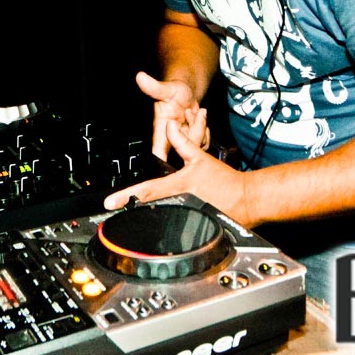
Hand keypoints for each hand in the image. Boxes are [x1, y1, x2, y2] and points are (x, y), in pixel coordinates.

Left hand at [104, 109, 250, 224]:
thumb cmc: (224, 180)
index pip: (146, 191)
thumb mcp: (200, 158)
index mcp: (178, 186)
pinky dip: (164, 227)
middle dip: (131, 211)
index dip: (126, 197)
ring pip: (160, 220)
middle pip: (148, 209)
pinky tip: (156, 228)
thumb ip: (183, 142)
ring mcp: (185, 217)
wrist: (245, 198)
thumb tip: (171, 126)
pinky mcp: (193, 227)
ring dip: (146, 220)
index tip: (109, 203)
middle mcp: (179, 203)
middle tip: (114, 212)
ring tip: (131, 220)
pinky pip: (174, 227)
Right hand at [135, 71, 207, 159]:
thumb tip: (140, 77)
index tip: (170, 164)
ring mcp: (183, 141)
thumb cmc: (173, 89)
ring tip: (193, 113)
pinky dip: (205, 132)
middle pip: (184, 150)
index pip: (158, 152)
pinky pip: (204, 143)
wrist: (186, 91)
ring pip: (196, 146)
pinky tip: (199, 120)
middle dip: (193, 133)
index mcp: (161, 130)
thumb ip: (154, 86)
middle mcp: (171, 139)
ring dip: (199, 130)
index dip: (163, 161)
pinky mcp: (193, 141)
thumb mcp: (166, 88)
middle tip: (189, 114)